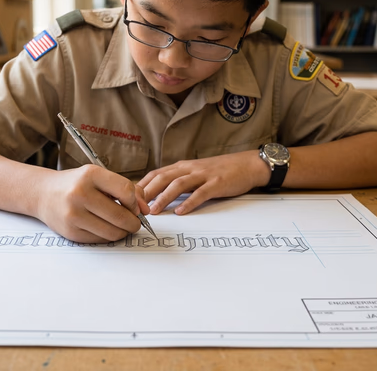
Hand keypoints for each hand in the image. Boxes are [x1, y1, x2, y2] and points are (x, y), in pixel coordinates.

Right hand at [37, 165, 149, 242]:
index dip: (135, 202)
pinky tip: (106, 228)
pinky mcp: (70, 232)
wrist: (43, 193)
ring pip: (113, 232)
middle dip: (133, 222)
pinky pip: (101, 240)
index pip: (126, 190)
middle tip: (134, 222)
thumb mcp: (98, 177)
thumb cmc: (76, 184)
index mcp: (90, 175)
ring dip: (123, 232)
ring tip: (122, 226)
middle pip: (121, 216)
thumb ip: (125, 188)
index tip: (134, 206)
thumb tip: (146, 209)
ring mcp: (73, 214)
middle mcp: (80, 193)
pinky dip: (109, 236)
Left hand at [138, 150, 268, 215]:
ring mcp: (203, 175)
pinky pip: (200, 193)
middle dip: (146, 192)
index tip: (129, 198)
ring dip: (163, 198)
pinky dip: (189, 202)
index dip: (142, 186)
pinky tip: (181, 211)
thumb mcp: (195, 173)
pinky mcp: (216, 183)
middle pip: (162, 178)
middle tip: (134, 206)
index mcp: (182, 166)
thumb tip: (158, 195)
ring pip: (178, 184)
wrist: (247, 165)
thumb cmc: (221, 171)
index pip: (156, 174)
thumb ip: (179, 182)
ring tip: (153, 211)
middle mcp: (190, 168)